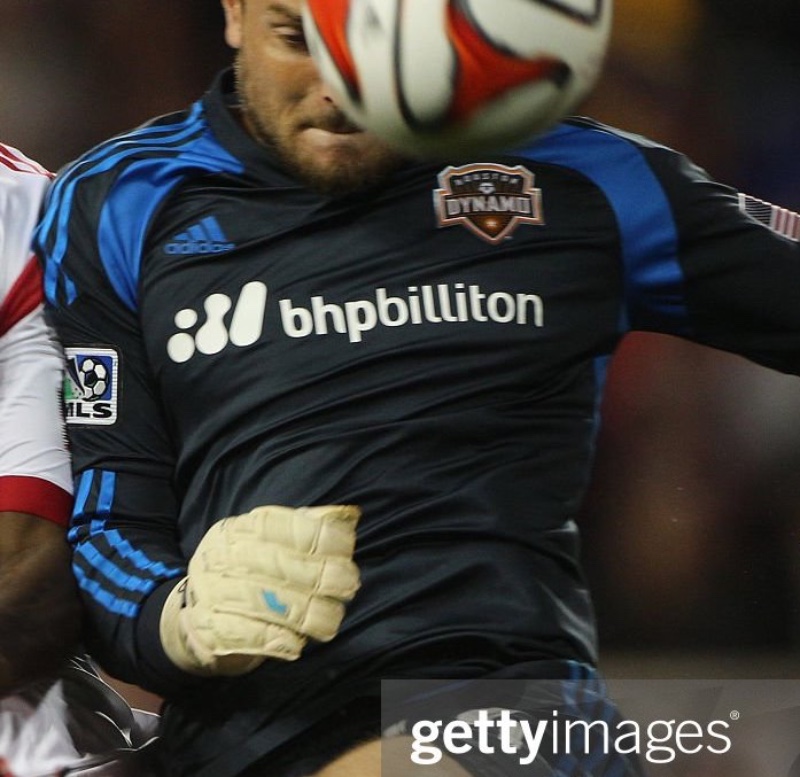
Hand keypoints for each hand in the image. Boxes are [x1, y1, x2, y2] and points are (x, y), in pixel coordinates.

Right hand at [159, 504, 360, 675]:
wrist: (197, 621)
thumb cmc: (249, 576)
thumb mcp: (272, 544)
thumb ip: (308, 528)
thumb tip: (349, 515)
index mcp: (239, 528)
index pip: (283, 525)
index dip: (320, 535)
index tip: (347, 549)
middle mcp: (221, 555)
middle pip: (279, 563)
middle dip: (322, 576)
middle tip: (349, 586)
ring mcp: (211, 592)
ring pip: (267, 602)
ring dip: (308, 614)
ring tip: (330, 622)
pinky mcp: (209, 630)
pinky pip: (250, 635)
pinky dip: (279, 640)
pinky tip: (297, 644)